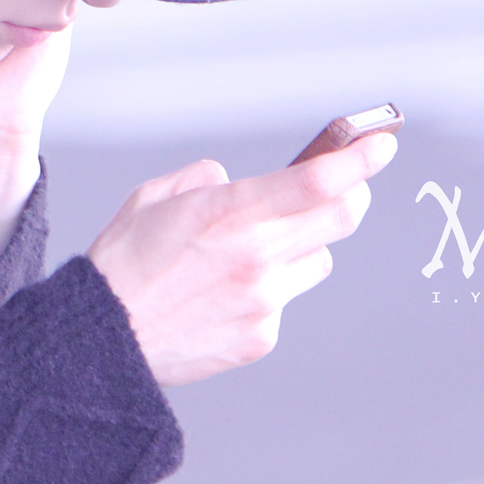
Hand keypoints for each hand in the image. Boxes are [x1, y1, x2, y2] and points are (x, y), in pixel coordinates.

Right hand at [87, 132, 396, 386]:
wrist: (102, 339)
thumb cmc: (123, 263)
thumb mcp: (155, 197)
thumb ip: (204, 179)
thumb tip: (234, 182)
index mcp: (231, 212)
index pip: (318, 181)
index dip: (359, 160)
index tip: (381, 144)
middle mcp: (257, 256)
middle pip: (342, 219)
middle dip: (350, 195)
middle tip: (342, 187)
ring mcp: (264, 300)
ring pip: (318, 260)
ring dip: (302, 246)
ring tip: (253, 252)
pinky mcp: (263, 336)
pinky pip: (285, 299)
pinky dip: (268, 288)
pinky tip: (225, 294)